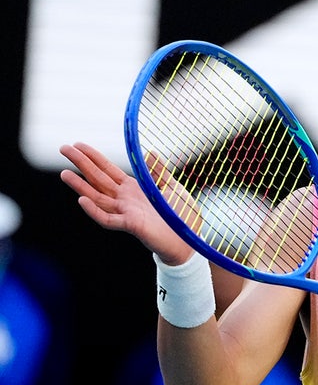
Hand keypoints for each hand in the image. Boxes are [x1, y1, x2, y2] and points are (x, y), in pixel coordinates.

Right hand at [59, 142, 193, 263]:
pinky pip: (108, 219)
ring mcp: (125, 212)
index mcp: (132, 188)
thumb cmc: (179, 215)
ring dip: (80, 186)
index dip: (93, 157)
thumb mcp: (170, 187)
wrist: (188, 240)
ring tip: (64, 174)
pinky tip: (82, 200)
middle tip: (63, 148)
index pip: (108, 169)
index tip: (78, 144)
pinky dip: (94, 211)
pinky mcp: (131, 225)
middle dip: (81, 164)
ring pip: (97, 197)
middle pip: (98, 179)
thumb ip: (158, 171)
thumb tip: (148, 152)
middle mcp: (124, 199)